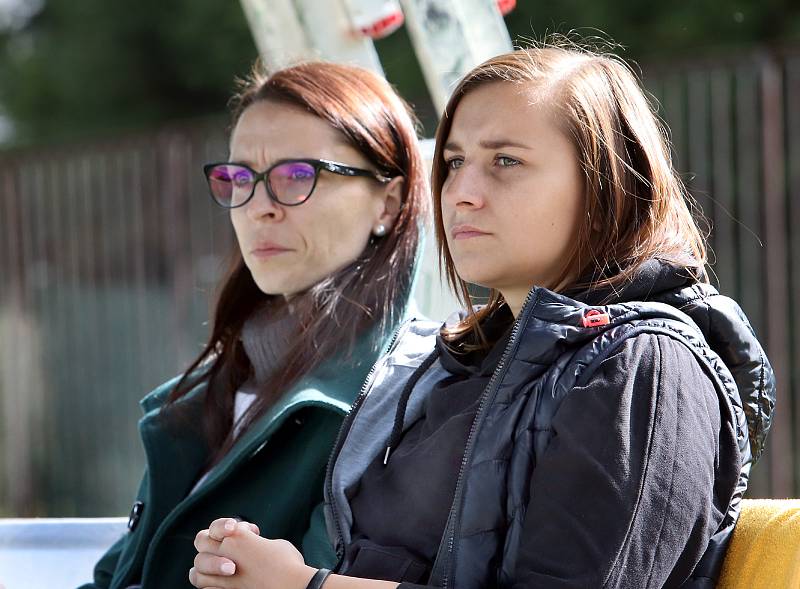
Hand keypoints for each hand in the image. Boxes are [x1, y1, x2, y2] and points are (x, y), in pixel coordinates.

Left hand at [190, 518, 315, 588]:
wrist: (294, 587)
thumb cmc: (289, 564)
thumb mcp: (274, 543)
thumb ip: (255, 543)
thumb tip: (252, 547)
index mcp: (239, 538)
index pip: (216, 526)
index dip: (224, 526)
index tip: (238, 530)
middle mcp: (226, 554)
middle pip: (201, 542)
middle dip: (209, 541)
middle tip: (223, 545)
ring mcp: (223, 577)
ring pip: (196, 571)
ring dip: (204, 568)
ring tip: (216, 568)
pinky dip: (209, 587)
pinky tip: (219, 584)